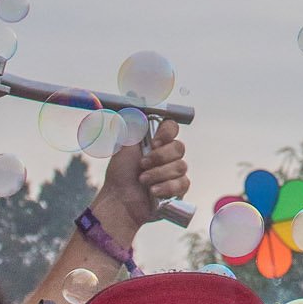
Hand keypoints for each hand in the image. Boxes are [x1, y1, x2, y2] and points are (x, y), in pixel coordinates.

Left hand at [96, 118, 188, 237]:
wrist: (120, 201)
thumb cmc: (119, 175)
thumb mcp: (123, 146)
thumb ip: (133, 126)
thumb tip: (136, 102)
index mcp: (156, 143)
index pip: (172, 128)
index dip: (167, 133)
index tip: (154, 141)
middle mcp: (167, 156)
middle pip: (179, 147)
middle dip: (159, 157)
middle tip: (142, 164)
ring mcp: (174, 173)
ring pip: (180, 166)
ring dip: (158, 174)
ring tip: (143, 181)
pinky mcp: (178, 189)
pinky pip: (183, 183)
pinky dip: (166, 186)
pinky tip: (153, 191)